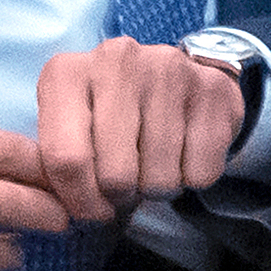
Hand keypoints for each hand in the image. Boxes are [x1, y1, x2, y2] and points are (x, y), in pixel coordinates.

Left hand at [35, 36, 244, 222]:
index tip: (92, 210)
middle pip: (116, 175)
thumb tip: (71, 210)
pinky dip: (193, 176)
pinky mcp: (212, 87)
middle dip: (121, 196)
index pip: (66, 159)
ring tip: (154, 163)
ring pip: (160, 178)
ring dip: (157, 187)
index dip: (81, 201)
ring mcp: (169, 69)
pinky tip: (184, 150)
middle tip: (126, 183)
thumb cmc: (109, 114)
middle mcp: (117, 60)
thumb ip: (58, 166)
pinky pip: (201, 171)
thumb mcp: (68, 130)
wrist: (174, 77)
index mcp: (67, 73)